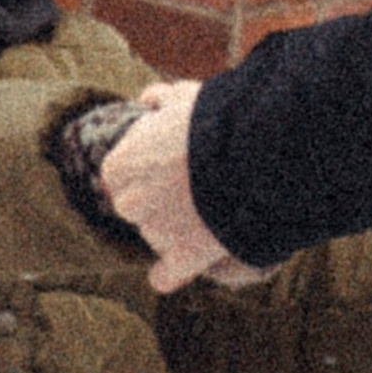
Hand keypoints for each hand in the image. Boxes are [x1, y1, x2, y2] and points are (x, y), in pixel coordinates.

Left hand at [98, 82, 243, 293]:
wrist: (251, 153)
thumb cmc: (216, 119)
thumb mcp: (183, 96)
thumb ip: (160, 100)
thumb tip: (149, 100)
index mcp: (120, 165)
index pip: (120, 174)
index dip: (146, 167)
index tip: (168, 163)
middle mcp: (129, 202)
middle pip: (136, 206)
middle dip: (157, 198)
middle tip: (189, 185)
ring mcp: (155, 233)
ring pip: (155, 235)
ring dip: (172, 228)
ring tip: (206, 210)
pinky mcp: (182, 258)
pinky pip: (166, 276)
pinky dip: (172, 272)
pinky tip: (180, 265)